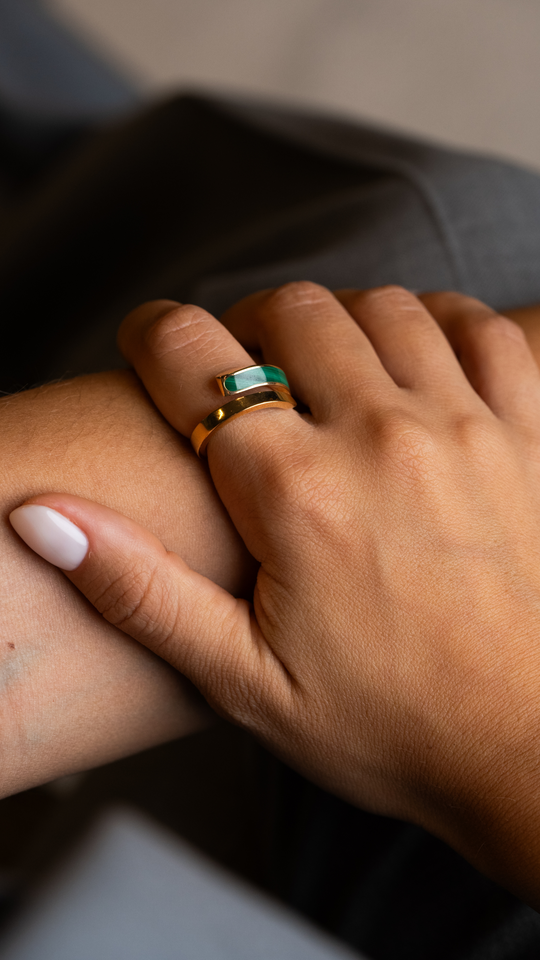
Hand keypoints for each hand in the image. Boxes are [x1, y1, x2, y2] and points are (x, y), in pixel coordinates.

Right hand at [11, 285, 539, 905]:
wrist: (531, 753)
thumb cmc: (389, 726)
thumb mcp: (243, 680)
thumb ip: (139, 589)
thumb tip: (43, 518)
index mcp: (297, 496)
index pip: (195, 361)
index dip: (151, 335)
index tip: (145, 342)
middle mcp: (382, 440)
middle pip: (291, 313)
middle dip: (245, 326)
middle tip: (241, 373)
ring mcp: (467, 428)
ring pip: (383, 307)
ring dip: (336, 321)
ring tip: (322, 369)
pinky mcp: (531, 435)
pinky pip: (484, 329)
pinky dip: (440, 321)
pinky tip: (418, 357)